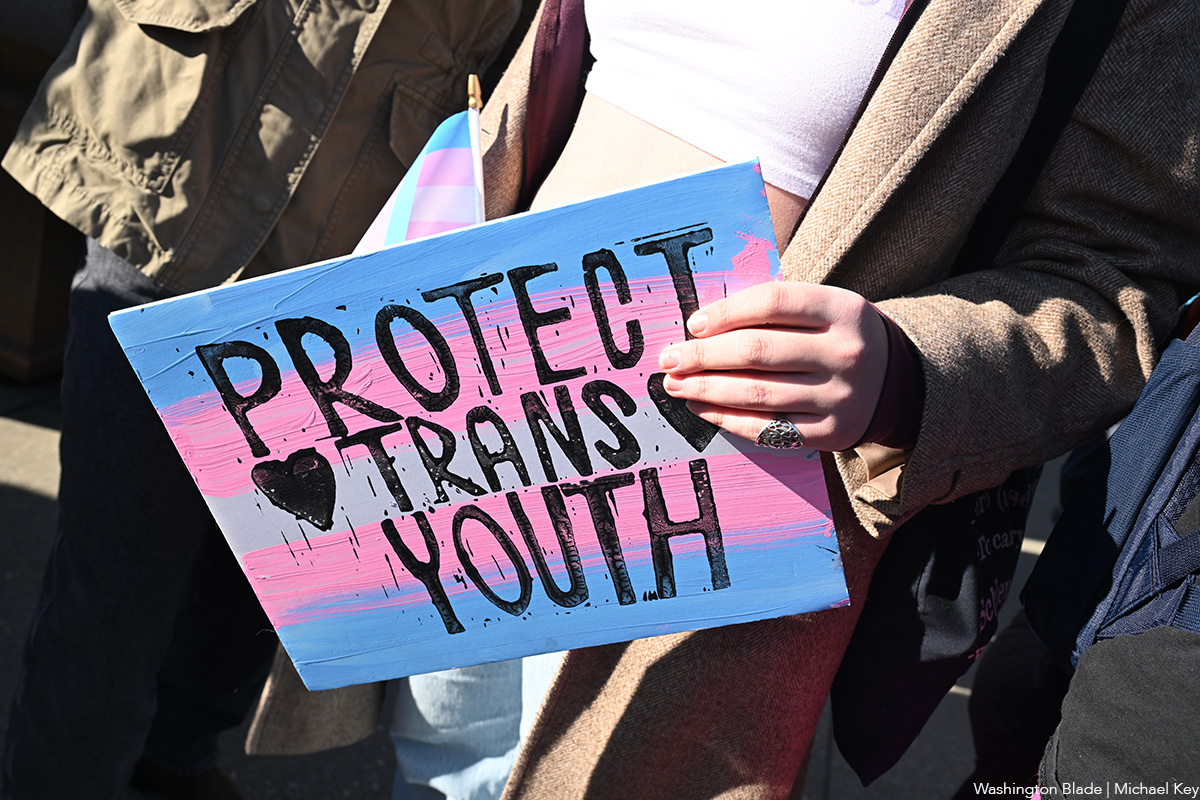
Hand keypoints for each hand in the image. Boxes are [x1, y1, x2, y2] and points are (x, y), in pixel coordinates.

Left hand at [657, 282, 888, 451]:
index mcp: (842, 309)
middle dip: (703, 355)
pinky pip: (767, 427)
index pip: (771, 303)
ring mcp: (840, 397)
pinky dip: (727, 418)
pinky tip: (702, 407)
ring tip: (675, 384)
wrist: (895, 381)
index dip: (725, 312)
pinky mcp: (830, 433)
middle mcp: (846, 353)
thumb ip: (773, 309)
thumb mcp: (823, 307)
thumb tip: (700, 326)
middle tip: (669, 358)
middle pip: (757, 351)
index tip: (693, 324)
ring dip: (706, 389)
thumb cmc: (836, 336)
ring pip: (757, 393)